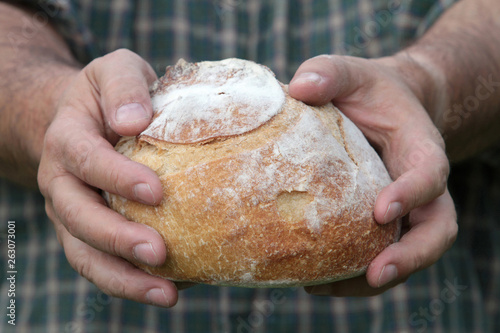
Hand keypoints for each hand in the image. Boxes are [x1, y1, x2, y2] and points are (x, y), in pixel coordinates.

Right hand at [37, 49, 178, 305]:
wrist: (86, 120)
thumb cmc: (111, 97)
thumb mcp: (116, 70)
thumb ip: (125, 86)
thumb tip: (135, 121)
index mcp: (67, 139)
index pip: (86, 160)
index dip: (116, 177)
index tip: (156, 192)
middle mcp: (61, 181)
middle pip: (78, 217)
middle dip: (117, 238)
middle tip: (159, 253)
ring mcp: (71, 213)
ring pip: (84, 254)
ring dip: (122, 277)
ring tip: (166, 294)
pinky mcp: (88, 234)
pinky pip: (102, 265)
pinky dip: (130, 282)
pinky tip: (172, 289)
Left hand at [289, 54, 457, 295]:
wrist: (379, 111)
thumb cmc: (366, 92)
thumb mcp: (349, 73)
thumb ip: (328, 72)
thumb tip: (298, 88)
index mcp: (420, 149)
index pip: (430, 174)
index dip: (412, 194)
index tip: (382, 210)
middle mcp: (420, 187)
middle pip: (436, 230)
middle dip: (412, 256)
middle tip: (376, 274)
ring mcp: (403, 210)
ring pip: (406, 252)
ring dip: (376, 278)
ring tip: (327, 288)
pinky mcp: (378, 224)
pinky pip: (373, 254)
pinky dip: (351, 274)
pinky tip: (312, 280)